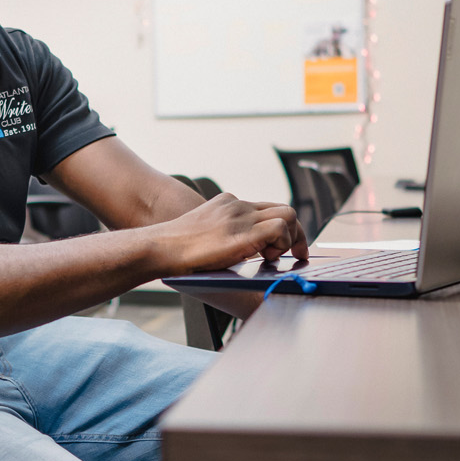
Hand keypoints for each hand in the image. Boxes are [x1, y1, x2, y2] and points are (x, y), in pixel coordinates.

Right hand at [158, 193, 307, 273]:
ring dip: (289, 238)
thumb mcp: (206, 233)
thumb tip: (243, 251)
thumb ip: (226, 233)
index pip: (268, 208)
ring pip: (287, 215)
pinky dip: (281, 244)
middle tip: (296, 254)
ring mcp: (241, 216)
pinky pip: (279, 228)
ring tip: (271, 256)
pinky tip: (265, 257)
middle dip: (296, 233)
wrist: (163, 247)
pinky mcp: (243, 232)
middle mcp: (238, 205)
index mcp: (229, 204)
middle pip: (284, 209)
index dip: (283, 227)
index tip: (288, 245)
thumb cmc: (177, 249)